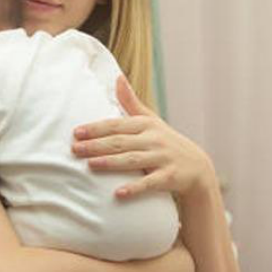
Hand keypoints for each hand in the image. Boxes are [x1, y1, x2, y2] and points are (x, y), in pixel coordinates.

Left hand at [72, 75, 216, 198]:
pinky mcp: (169, 177)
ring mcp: (162, 158)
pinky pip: (150, 182)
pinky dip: (134, 188)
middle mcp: (154, 139)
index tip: (77, 132)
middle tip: (75, 149)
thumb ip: (131, 102)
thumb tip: (117, 77)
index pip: (117, 125)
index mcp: (146, 125)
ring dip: (111, 162)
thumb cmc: (165, 141)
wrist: (197, 166)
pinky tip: (118, 193)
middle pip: (121, 142)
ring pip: (132, 160)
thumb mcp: (150, 120)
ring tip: (90, 165)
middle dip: (96, 145)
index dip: (96, 128)